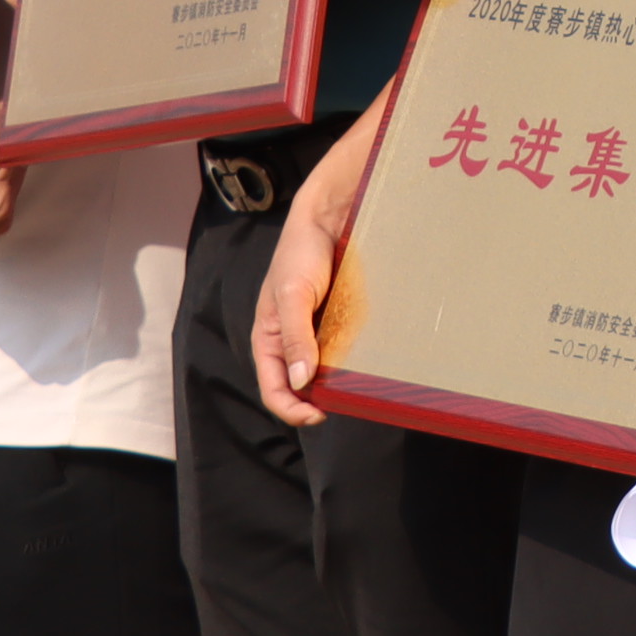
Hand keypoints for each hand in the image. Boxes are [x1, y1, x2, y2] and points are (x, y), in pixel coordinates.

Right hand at [251, 118, 382, 427]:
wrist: (328, 219)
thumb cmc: (300, 253)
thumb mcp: (291, 294)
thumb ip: (294, 336)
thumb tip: (299, 381)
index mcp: (268, 340)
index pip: (273, 389)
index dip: (292, 409)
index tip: (318, 416)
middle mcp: (289, 341)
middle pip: (299, 386)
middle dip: (316, 401)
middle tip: (343, 403)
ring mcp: (313, 332)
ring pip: (322, 372)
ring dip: (336, 383)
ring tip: (357, 387)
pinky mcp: (336, 321)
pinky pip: (341, 350)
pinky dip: (351, 361)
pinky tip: (367, 361)